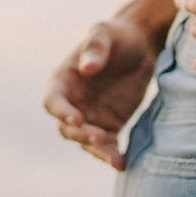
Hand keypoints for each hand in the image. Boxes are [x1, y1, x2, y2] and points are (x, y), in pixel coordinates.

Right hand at [42, 14, 161, 170]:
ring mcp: (90, 117)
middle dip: (81, 135)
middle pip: (67, 127)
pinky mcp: (110, 126)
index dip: (61, 112)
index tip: (77, 119)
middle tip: (100, 138)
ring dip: (97, 151)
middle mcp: (73, 102)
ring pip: (85, 142)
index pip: (53, 101)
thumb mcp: (105, 33)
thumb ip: (96, 47)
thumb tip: (86, 68)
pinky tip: (123, 163)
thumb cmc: (117, 35)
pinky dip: (112, 155)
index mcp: (64, 80)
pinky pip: (107, 146)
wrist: (142, 45)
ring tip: (114, 158)